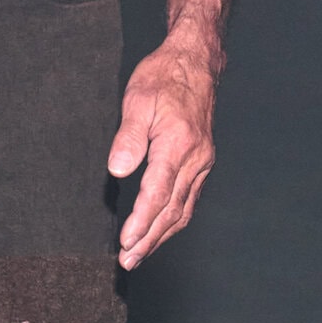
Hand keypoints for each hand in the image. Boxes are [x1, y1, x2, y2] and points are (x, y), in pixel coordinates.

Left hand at [108, 33, 219, 268]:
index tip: (126, 242)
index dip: (141, 222)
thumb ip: (128, 138)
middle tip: (128, 260)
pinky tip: (161, 230)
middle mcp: (195, 158)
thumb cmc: (163, 77)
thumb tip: (118, 170)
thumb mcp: (137, 100)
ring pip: (183, 209)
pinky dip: (175, 219)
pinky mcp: (203, 161)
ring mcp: (202, 162)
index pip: (158, 193)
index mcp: (178, 144)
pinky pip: (190, 199)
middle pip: (172, 209)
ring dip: (161, 235)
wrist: (195, 62)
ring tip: (140, 254)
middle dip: (149, 239)